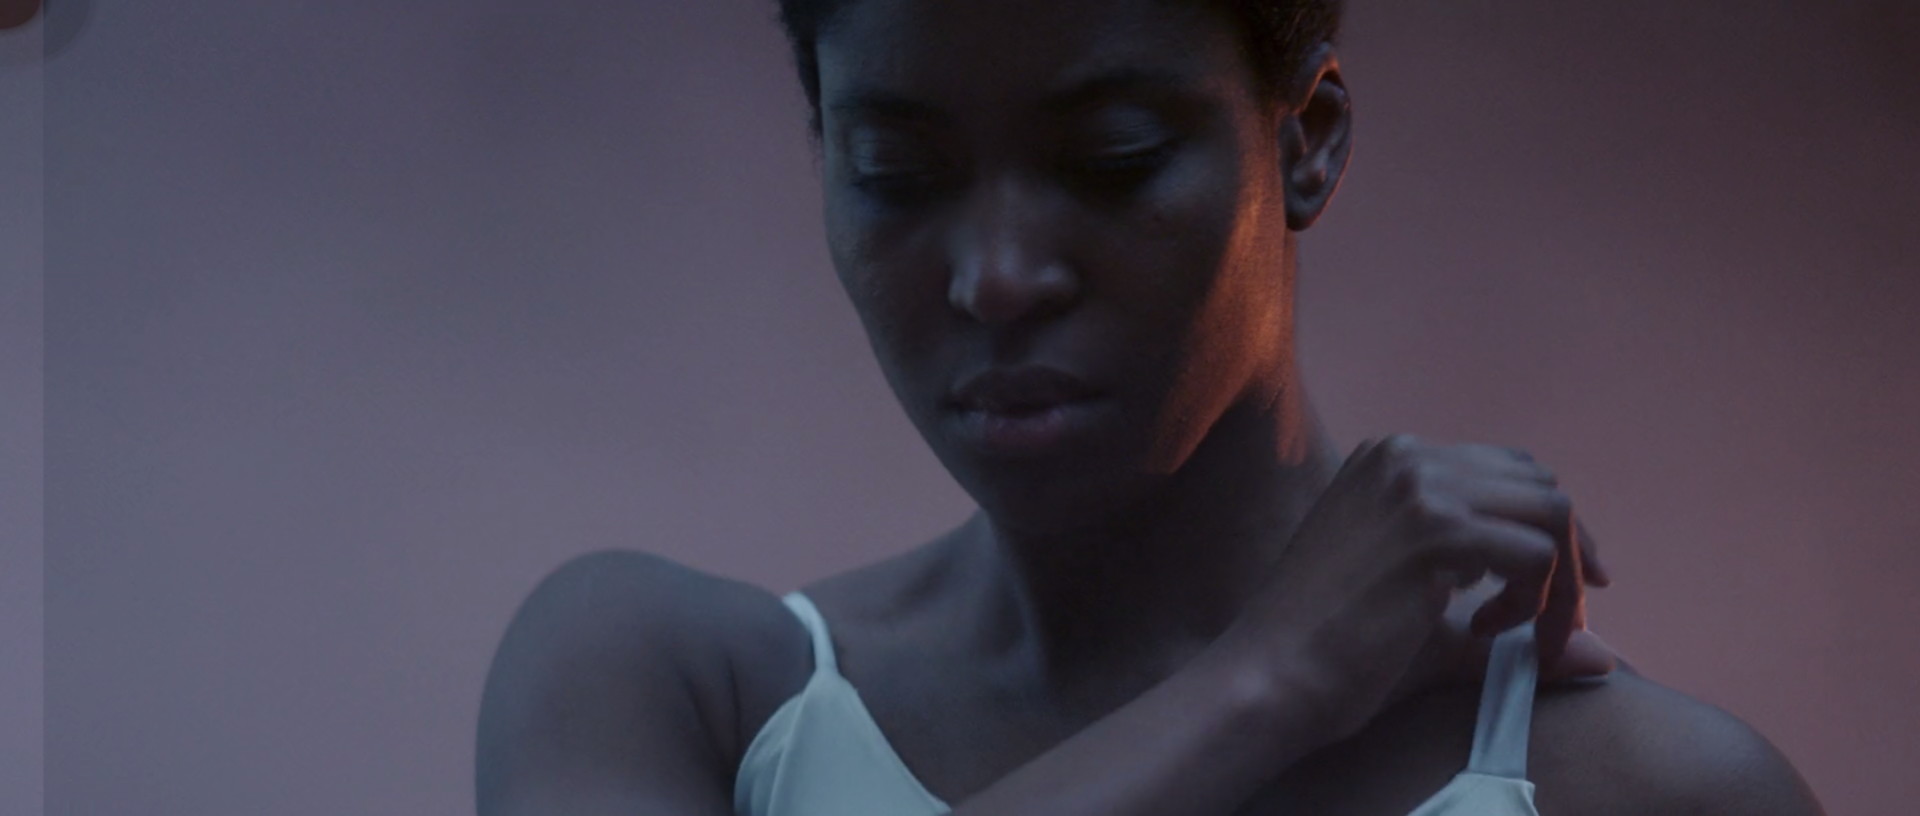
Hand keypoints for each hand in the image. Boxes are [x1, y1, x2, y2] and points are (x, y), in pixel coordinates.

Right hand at [1208, 434, 1613, 745]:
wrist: (1270, 674)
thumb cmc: (1330, 652)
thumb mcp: (1425, 618)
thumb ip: (1506, 627)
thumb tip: (1608, 659)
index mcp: (1391, 460)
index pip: (1504, 472)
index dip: (1546, 529)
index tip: (1562, 589)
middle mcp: (1406, 456)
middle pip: (1537, 482)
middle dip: (1570, 550)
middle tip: (1565, 617)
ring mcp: (1418, 485)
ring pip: (1550, 511)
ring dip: (1561, 581)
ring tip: (1527, 635)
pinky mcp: (1433, 528)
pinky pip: (1534, 554)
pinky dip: (1538, 601)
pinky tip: (1492, 634)